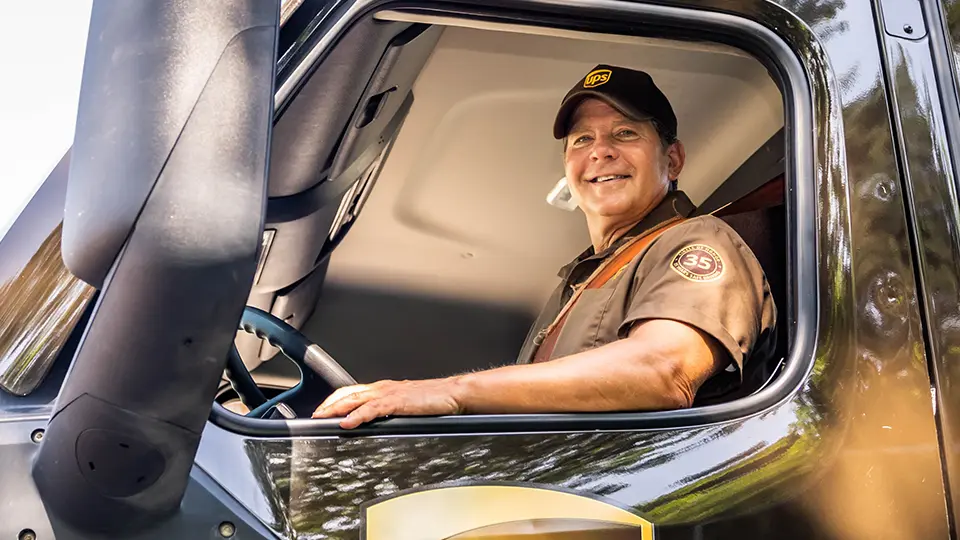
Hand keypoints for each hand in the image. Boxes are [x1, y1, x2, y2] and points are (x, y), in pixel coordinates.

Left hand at [311, 377, 464, 428]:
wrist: (453, 393)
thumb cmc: (434, 400)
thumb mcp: (406, 405)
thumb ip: (390, 410)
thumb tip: (376, 421)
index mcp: (385, 388)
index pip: (353, 391)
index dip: (335, 400)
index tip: (322, 410)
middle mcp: (383, 387)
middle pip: (348, 393)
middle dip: (329, 404)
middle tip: (314, 415)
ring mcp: (390, 393)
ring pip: (355, 398)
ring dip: (336, 408)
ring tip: (322, 418)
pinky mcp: (398, 402)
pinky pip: (372, 409)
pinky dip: (357, 415)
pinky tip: (348, 423)